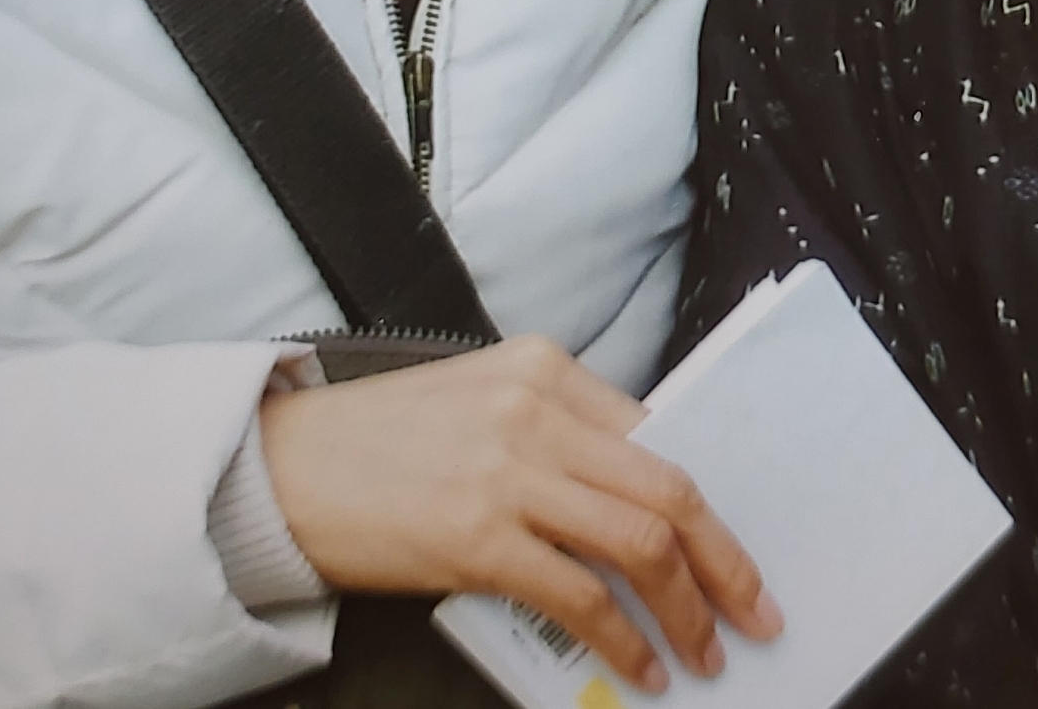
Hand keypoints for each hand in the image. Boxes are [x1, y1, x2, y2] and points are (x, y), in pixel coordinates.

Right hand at [259, 334, 782, 691]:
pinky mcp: (476, 536)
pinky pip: (577, 595)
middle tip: (755, 610)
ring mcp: (509, 472)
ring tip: (703, 651)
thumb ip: (558, 435)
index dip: (710, 504)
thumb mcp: (482, 404)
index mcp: (546, 370)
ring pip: (638, 542)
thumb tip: (636, 502)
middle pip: (668, 488)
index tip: (738, 551)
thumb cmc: (380, 442)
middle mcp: (539, 411)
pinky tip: (637, 667)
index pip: (658, 437)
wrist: (281, 466)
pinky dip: (620, 639)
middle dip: (726, 560)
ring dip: (686, 608)